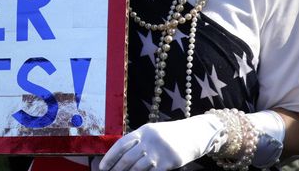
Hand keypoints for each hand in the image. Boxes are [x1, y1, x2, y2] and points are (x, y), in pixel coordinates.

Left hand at [99, 115, 224, 170]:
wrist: (195, 134)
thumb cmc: (170, 135)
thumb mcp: (152, 132)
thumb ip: (137, 141)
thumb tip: (118, 155)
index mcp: (143, 131)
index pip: (121, 144)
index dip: (110, 157)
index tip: (103, 168)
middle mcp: (150, 140)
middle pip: (127, 158)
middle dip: (116, 169)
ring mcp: (160, 151)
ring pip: (138, 167)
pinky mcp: (169, 161)